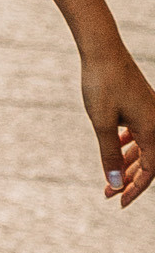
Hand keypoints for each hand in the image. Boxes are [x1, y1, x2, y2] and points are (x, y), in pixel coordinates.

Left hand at [80, 36, 154, 206]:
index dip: (135, 189)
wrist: (102, 49)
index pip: (149, 170)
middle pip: (147, 161)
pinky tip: (115, 148)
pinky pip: (138, 131)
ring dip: (126, 163)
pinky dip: (127, 144)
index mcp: (152, 130)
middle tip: (108, 194)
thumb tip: (115, 184)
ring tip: (108, 178)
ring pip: (142, 146)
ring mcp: (149, 111)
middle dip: (128, 180)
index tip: (119, 203)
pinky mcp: (140, 103)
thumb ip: (109, 155)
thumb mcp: (101, 124)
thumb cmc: (101, 84)